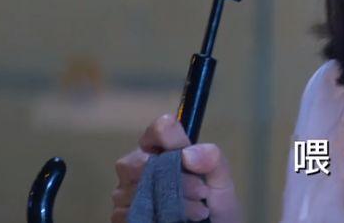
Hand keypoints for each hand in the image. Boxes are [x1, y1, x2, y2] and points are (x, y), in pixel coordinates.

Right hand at [111, 113, 243, 222]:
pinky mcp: (123, 216)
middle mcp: (140, 167)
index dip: (169, 137)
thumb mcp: (221, 180)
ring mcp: (128, 192)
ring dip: (170, 201)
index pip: (158, 129)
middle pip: (137, 161)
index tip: (186, 153)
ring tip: (197, 211)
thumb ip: (213, 160)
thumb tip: (188, 154)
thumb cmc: (213, 202)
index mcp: (165, 149)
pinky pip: (129, 213)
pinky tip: (176, 220)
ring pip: (135, 190)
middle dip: (172, 177)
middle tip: (200, 191)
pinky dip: (157, 217)